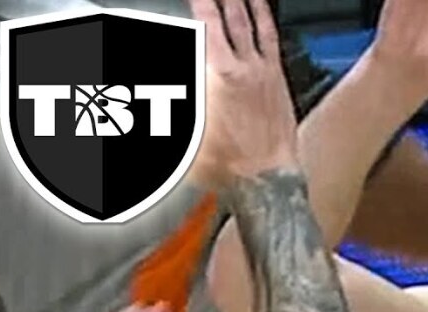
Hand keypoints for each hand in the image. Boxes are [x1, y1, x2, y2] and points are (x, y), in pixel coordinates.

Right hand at [187, 0, 297, 183]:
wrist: (266, 178)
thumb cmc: (227, 163)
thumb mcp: (189, 131)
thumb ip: (173, 102)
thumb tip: (150, 95)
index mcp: (219, 75)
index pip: (206, 24)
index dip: (201, 2)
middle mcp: (243, 67)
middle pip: (228, 18)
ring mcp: (263, 71)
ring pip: (251, 23)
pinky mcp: (276, 78)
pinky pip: (270, 39)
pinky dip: (264, 17)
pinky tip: (261, 7)